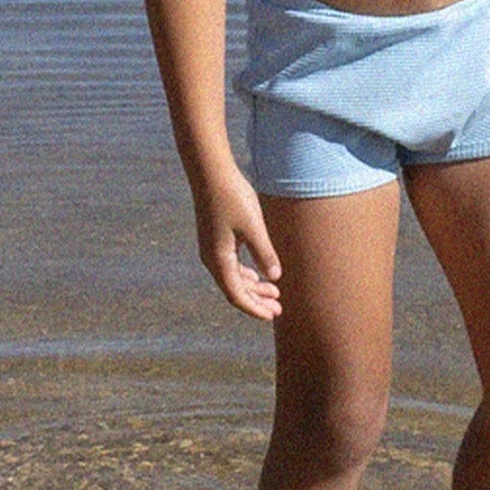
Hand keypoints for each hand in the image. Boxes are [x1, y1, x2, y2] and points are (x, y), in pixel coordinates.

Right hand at [192, 164, 283, 319]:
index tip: (273, 316)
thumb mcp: (253, 227)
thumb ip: (264, 252)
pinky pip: (231, 265)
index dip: (255, 308)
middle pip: (235, 289)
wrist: (211, 173)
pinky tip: (259, 274)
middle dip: (256, 301)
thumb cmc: (233, 198)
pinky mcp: (215, 238)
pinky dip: (246, 274)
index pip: (237, 295)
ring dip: (253, 287)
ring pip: (233, 277)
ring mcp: (212, 248)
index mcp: (219, 260)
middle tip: (278, 309)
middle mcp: (212, 258)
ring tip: (274, 293)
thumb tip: (274, 277)